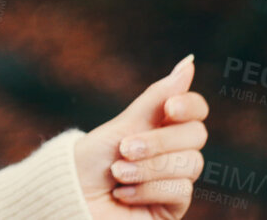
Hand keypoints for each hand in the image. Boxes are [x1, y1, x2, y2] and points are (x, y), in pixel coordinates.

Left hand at [74, 54, 208, 218]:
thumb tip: (189, 62)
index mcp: (161, 127)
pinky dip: (147, 189)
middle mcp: (174, 153)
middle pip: (196, 136)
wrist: (70, 199)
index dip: (190, 105)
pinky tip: (123, 194)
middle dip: (158, 142)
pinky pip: (180, 191)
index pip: (196, 111)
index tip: (170, 107)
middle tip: (124, 149)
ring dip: (147, 168)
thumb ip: (157, 98)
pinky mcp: (173, 207)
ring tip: (117, 173)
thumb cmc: (90, 161)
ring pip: (190, 164)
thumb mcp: (122, 125)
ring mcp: (176, 180)